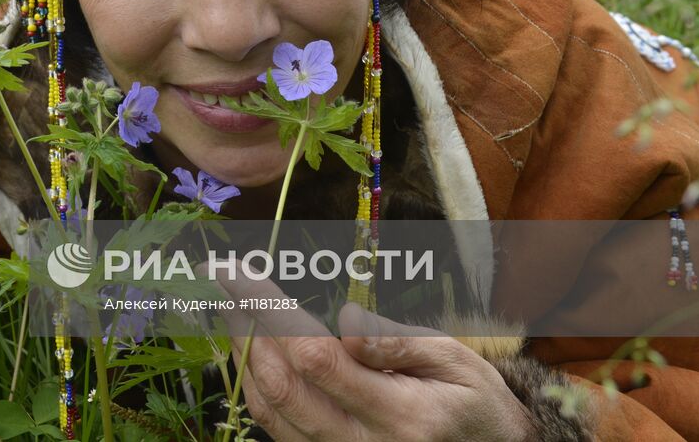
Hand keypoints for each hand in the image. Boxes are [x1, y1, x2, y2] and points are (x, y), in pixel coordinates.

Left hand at [224, 281, 535, 441]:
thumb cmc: (474, 402)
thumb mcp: (456, 361)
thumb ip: (399, 343)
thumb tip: (344, 319)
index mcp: (400, 416)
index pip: (317, 358)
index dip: (270, 312)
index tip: (241, 273)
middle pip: (282, 389)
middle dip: (246, 328)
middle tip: (224, 282)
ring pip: (271, 412)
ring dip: (243, 355)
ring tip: (229, 305)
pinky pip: (278, 428)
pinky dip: (256, 384)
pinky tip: (251, 347)